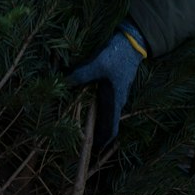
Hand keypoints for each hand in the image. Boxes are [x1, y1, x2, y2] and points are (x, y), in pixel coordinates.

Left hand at [67, 23, 146, 148]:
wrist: (131, 42)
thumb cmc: (117, 55)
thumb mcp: (98, 64)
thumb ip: (81, 75)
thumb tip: (64, 83)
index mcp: (114, 101)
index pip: (111, 129)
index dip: (103, 142)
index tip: (94, 152)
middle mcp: (115, 101)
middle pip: (106, 125)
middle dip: (96, 136)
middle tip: (80, 144)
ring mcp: (114, 93)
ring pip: (104, 115)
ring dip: (95, 123)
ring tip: (79, 130)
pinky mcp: (111, 85)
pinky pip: (102, 104)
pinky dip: (94, 111)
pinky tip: (82, 107)